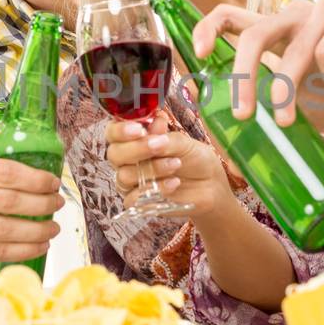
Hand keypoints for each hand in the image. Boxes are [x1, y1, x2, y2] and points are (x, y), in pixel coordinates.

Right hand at [0, 155, 62, 273]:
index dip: (35, 179)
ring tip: (52, 230)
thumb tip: (33, 181)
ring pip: (3, 229)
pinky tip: (35, 247)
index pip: (5, 171)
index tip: (53, 184)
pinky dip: (20, 251)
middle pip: (8, 200)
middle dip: (41, 204)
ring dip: (35, 231)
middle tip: (57, 207)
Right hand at [106, 112, 233, 215]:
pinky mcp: (139, 202)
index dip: (120, 130)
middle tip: (160, 145)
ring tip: (176, 164)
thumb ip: (165, 135)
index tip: (139, 129)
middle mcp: (127, 160)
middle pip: (114, 154)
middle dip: (137, 148)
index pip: (113, 132)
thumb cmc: (194, 158)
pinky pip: (133, 199)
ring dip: (152, 168)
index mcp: (133, 139)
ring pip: (125, 176)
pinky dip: (155, 189)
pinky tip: (174, 183)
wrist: (211, 184)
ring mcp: (132, 182)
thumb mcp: (183, 142)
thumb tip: (155, 122)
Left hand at [193, 0, 323, 130]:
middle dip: (243, 77)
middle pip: (255, 34)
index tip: (198, 56)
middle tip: (243, 114)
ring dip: (287, 91)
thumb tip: (230, 155)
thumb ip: (268, 112)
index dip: (206, 28)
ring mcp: (323, 10)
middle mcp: (295, 13)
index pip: (230, 15)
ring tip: (287, 121)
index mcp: (277, 28)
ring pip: (293, 51)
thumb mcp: (297, 106)